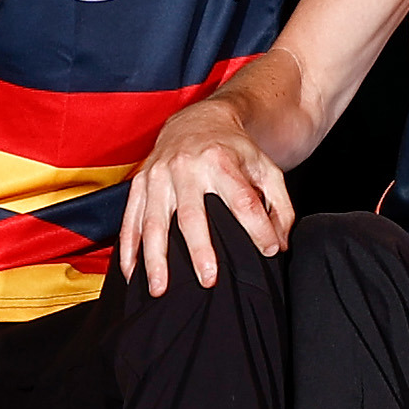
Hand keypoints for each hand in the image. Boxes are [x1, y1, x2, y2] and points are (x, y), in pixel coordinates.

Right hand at [121, 105, 296, 291]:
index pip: (243, 200)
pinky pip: (130, 218)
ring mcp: (159, 175)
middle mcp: (186, 167)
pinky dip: (128, 247)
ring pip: (154, 221)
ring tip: (160, 288)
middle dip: (200, 249)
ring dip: (156, 258)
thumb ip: (280, 205)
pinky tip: (130, 272)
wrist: (198, 120)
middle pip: (192, 214)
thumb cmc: (234, 150)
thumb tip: (280, 243)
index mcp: (220, 160)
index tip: (269, 251)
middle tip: (208, 280)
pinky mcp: (140, 182)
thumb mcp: (265, 168)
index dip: (258, 228)